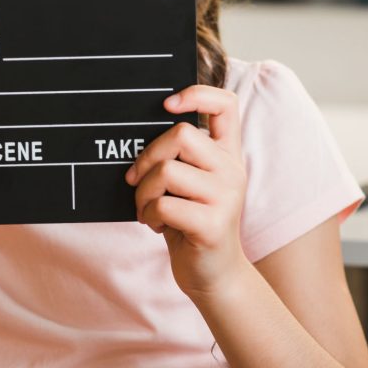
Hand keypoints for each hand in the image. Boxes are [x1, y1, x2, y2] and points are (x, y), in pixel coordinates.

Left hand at [124, 85, 247, 300]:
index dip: (197, 94)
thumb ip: (178, 155)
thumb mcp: (188, 181)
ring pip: (166, 171)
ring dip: (143, 191)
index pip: (226, 104)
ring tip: (147, 207)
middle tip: (137, 180)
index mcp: (227, 153)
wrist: (212, 273)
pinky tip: (156, 224)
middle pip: (180, 134)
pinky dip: (148, 214)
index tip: (167, 103)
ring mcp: (226, 197)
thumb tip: (135, 130)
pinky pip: (163, 204)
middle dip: (147, 157)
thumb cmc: (190, 219)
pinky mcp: (212, 224)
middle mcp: (232, 170)